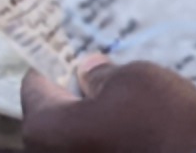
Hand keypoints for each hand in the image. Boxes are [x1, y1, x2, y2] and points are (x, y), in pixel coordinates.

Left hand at [21, 55, 195, 152]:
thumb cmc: (161, 126)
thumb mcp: (134, 78)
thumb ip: (102, 74)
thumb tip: (88, 71)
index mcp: (46, 127)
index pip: (35, 84)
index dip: (57, 62)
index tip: (75, 53)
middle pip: (55, 114)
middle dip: (80, 94)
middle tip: (111, 78)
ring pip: (77, 137)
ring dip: (98, 119)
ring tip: (134, 108)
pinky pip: (96, 152)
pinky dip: (111, 141)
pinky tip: (141, 132)